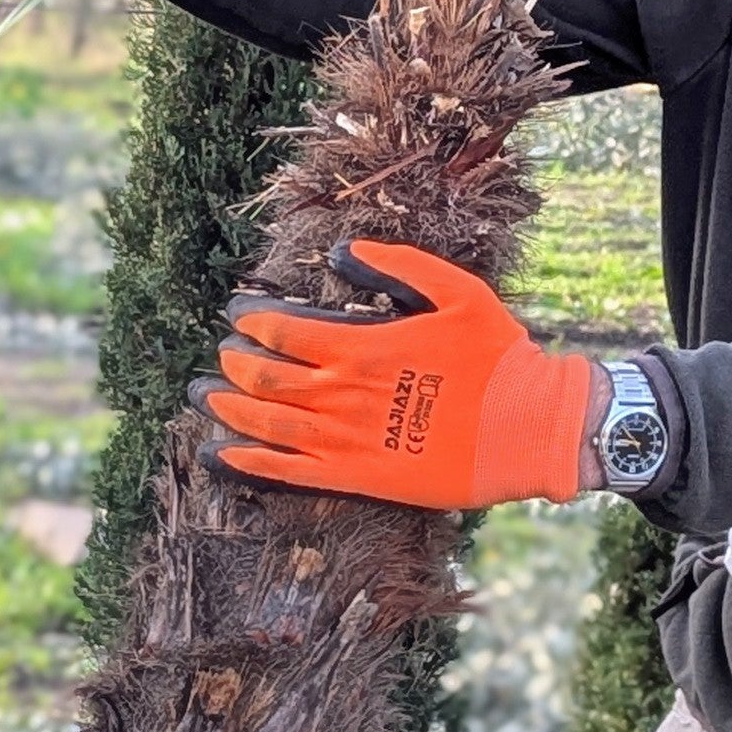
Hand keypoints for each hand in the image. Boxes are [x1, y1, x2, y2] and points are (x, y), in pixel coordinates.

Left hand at [199, 240, 595, 508]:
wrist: (530, 429)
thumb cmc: (498, 357)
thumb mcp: (456, 291)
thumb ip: (396, 265)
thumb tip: (341, 252)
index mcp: (361, 346)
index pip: (282, 330)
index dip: (250, 320)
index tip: (238, 315)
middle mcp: (342, 394)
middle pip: (262, 378)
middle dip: (230, 364)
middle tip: (220, 356)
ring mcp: (344, 441)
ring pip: (263, 424)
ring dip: (224, 409)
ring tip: (202, 397)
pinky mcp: (355, 479)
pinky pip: (284, 472)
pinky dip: (244, 462)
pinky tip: (218, 454)